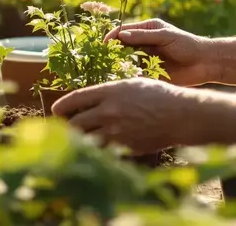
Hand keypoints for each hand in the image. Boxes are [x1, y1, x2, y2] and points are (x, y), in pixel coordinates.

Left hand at [50, 78, 203, 154]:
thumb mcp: (132, 84)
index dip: (61, 106)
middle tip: (65, 128)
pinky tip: (98, 148)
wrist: (180, 115)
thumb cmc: (159, 95)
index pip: (75, 100)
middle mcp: (108, 112)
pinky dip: (98, 150)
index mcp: (109, 92)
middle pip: (76, 123)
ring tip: (77, 140)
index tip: (55, 110)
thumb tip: (92, 101)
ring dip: (80, 141)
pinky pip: (104, 150)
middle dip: (67, 127)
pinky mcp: (125, 147)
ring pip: (87, 140)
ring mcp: (116, 132)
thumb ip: (110, 93)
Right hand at [104, 19, 210, 85]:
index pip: (124, 31)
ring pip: (127, 63)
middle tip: (107, 60)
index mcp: (147, 30)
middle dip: (114, 53)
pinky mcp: (151, 74)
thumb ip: (143, 36)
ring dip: (121, 66)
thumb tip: (120, 36)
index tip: (104, 44)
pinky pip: (136, 75)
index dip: (113, 37)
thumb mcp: (165, 36)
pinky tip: (128, 80)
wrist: (205, 63)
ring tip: (116, 71)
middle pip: (123, 48)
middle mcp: (144, 44)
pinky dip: (131, 77)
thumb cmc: (187, 44)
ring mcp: (146, 60)